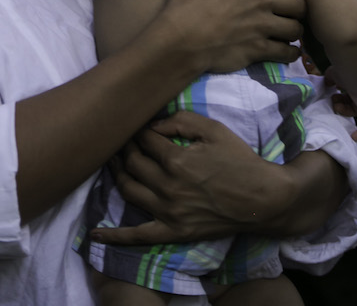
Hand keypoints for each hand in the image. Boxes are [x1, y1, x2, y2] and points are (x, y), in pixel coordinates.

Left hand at [91, 111, 289, 245]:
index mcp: (176, 160)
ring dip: (117, 173)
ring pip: (128, 190)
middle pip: (132, 162)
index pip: (144, 139)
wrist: (261, 199)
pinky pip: (137, 236)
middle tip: (124, 138)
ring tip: (113, 161)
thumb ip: (180, 121)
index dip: (138, 128)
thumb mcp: (213, 130)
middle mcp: (167, 187)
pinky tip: (95, 234)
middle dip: (125, 146)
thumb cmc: (239, 160)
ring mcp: (168, 212)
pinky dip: (114, 237)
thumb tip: (152, 123)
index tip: (137, 122)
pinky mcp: (172, 232)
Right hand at [163, 0, 312, 72]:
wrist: (180, 40)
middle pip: (299, 2)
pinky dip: (290, 52)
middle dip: (298, 5)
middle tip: (290, 7)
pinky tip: (287, 50)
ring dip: (294, 28)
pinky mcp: (259, 49)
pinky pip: (287, 52)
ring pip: (296, 28)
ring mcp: (262, 26)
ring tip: (288, 29)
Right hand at [325, 68, 356, 139]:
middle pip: (350, 103)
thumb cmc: (344, 71)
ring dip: (344, 111)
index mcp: (354, 83)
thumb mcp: (332, 75)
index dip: (339, 97)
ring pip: (354, 111)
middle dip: (339, 103)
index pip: (347, 93)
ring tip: (336, 106)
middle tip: (333, 101)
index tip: (331, 96)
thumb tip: (327, 84)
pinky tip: (353, 137)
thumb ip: (329, 80)